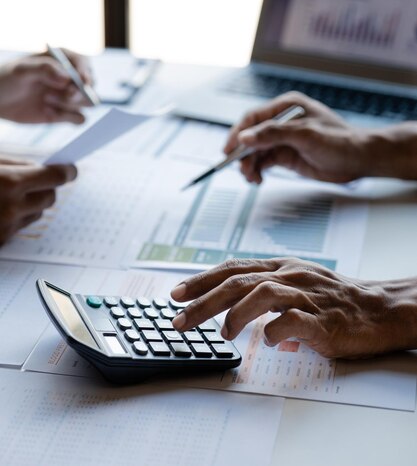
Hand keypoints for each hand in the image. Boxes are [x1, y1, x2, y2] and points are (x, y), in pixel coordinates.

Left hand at [0, 51, 93, 123]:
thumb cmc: (7, 79)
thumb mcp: (22, 70)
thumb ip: (44, 70)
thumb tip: (67, 79)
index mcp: (63, 60)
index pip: (84, 64)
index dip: (86, 73)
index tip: (82, 82)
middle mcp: (70, 78)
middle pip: (91, 86)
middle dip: (80, 92)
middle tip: (66, 94)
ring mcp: (69, 96)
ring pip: (87, 103)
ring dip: (70, 104)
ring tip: (46, 100)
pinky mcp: (65, 114)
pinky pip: (79, 119)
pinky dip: (67, 118)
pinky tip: (48, 112)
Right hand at [0, 159, 76, 244]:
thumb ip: (15, 165)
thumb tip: (38, 168)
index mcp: (10, 183)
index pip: (56, 177)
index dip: (66, 171)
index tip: (71, 169)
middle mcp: (12, 209)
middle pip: (50, 198)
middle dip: (45, 187)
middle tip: (31, 180)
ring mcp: (5, 229)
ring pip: (36, 214)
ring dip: (29, 204)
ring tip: (6, 196)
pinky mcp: (1, 242)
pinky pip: (18, 227)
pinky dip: (13, 219)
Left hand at [171, 257, 416, 358]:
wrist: (378, 308)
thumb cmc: (333, 298)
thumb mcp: (296, 281)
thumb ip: (266, 288)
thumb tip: (232, 302)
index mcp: (280, 266)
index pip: (233, 267)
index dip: (202, 279)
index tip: (175, 293)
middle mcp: (289, 276)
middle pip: (238, 281)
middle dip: (203, 300)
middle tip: (179, 319)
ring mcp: (306, 295)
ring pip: (262, 294)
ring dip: (235, 313)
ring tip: (222, 333)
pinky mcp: (322, 319)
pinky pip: (292, 322)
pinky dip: (273, 331)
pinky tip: (265, 342)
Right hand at [223, 92, 373, 183]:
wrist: (360, 160)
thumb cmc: (339, 141)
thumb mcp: (305, 136)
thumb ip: (273, 134)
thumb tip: (244, 137)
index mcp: (286, 106)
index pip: (253, 118)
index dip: (238, 133)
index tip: (229, 150)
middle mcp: (282, 121)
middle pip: (251, 135)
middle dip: (243, 153)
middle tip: (240, 169)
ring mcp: (284, 138)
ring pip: (256, 151)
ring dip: (250, 164)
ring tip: (251, 178)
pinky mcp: (287, 154)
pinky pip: (264, 161)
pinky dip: (258, 170)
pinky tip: (258, 179)